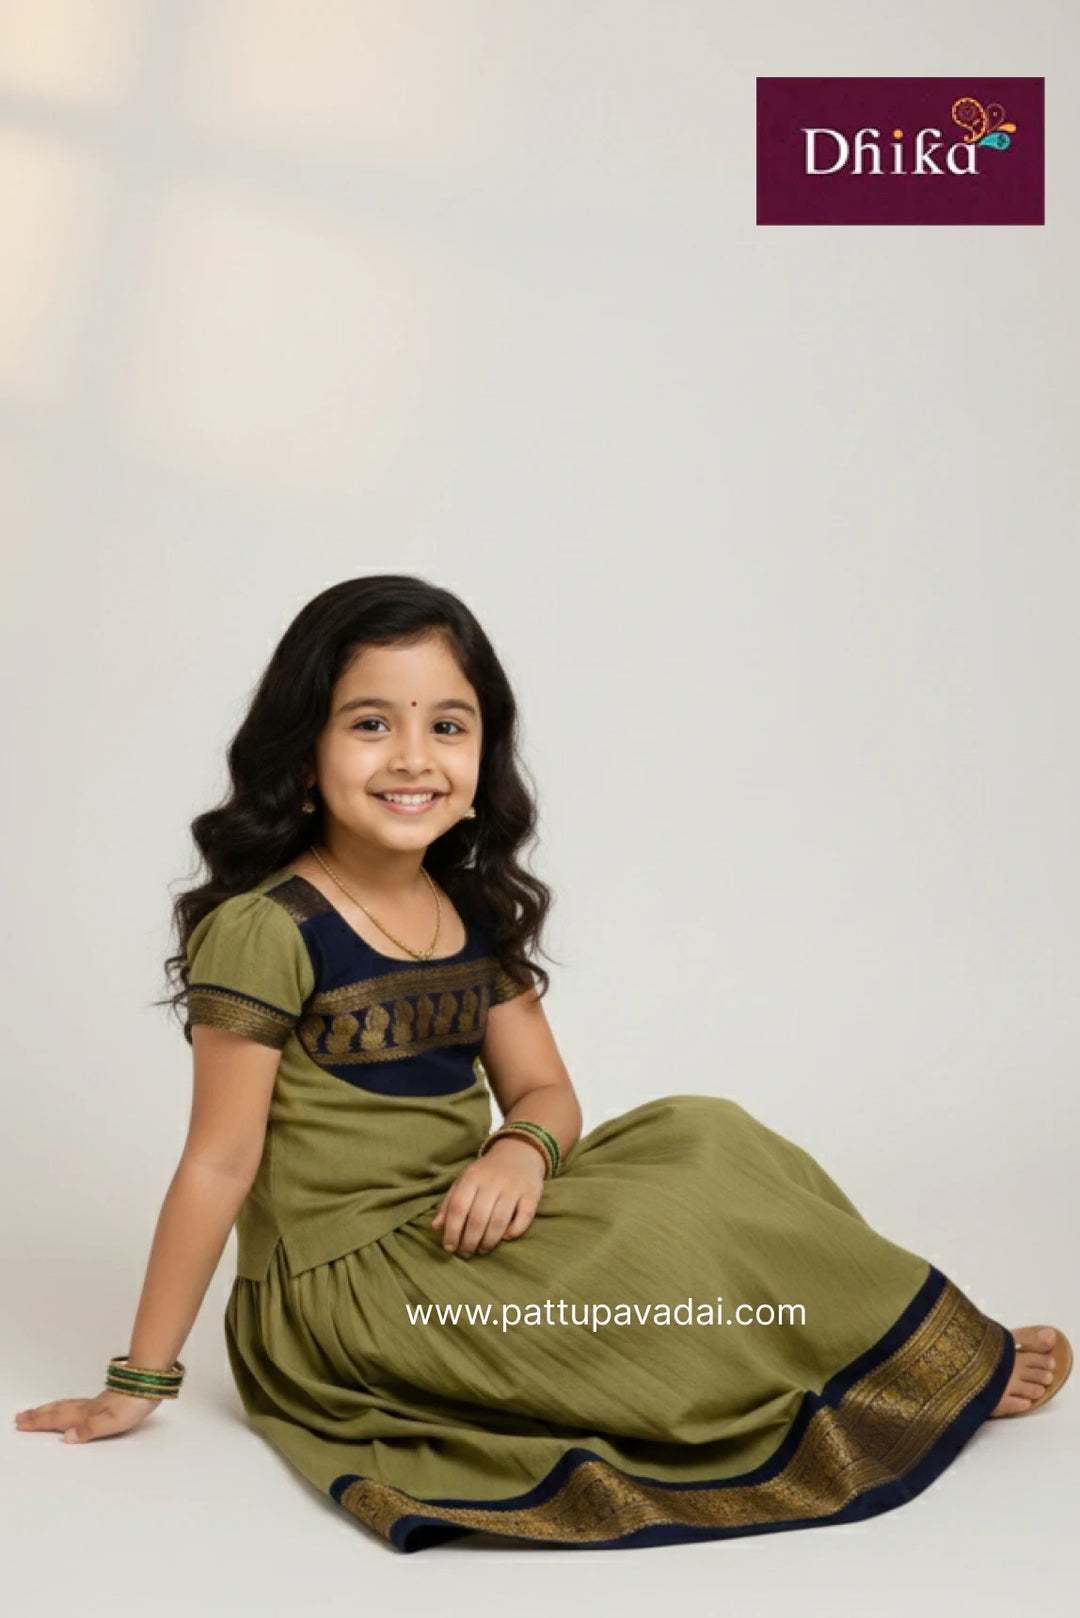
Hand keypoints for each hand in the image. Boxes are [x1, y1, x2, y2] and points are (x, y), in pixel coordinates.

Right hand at [15, 1387, 161, 1442]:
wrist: (149, 1381)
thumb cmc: (133, 1403)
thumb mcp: (112, 1422)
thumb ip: (88, 1430)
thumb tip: (66, 1437)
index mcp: (86, 1414)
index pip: (57, 1419)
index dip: (39, 1422)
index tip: (20, 1424)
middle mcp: (87, 1407)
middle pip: (58, 1411)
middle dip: (38, 1415)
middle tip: (20, 1417)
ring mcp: (96, 1403)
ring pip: (66, 1405)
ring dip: (49, 1409)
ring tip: (37, 1411)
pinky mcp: (105, 1400)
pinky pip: (76, 1403)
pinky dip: (65, 1405)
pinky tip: (70, 1407)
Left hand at [432, 1136, 546, 1256]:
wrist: (519, 1153)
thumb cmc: (486, 1172)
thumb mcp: (464, 1181)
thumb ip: (449, 1203)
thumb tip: (436, 1228)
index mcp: (472, 1177)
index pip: (458, 1207)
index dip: (452, 1230)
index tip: (449, 1247)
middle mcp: (493, 1182)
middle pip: (478, 1218)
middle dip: (469, 1242)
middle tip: (465, 1254)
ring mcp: (514, 1187)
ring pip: (499, 1221)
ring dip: (489, 1242)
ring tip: (482, 1250)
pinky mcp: (532, 1194)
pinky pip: (524, 1218)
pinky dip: (514, 1231)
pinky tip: (505, 1238)